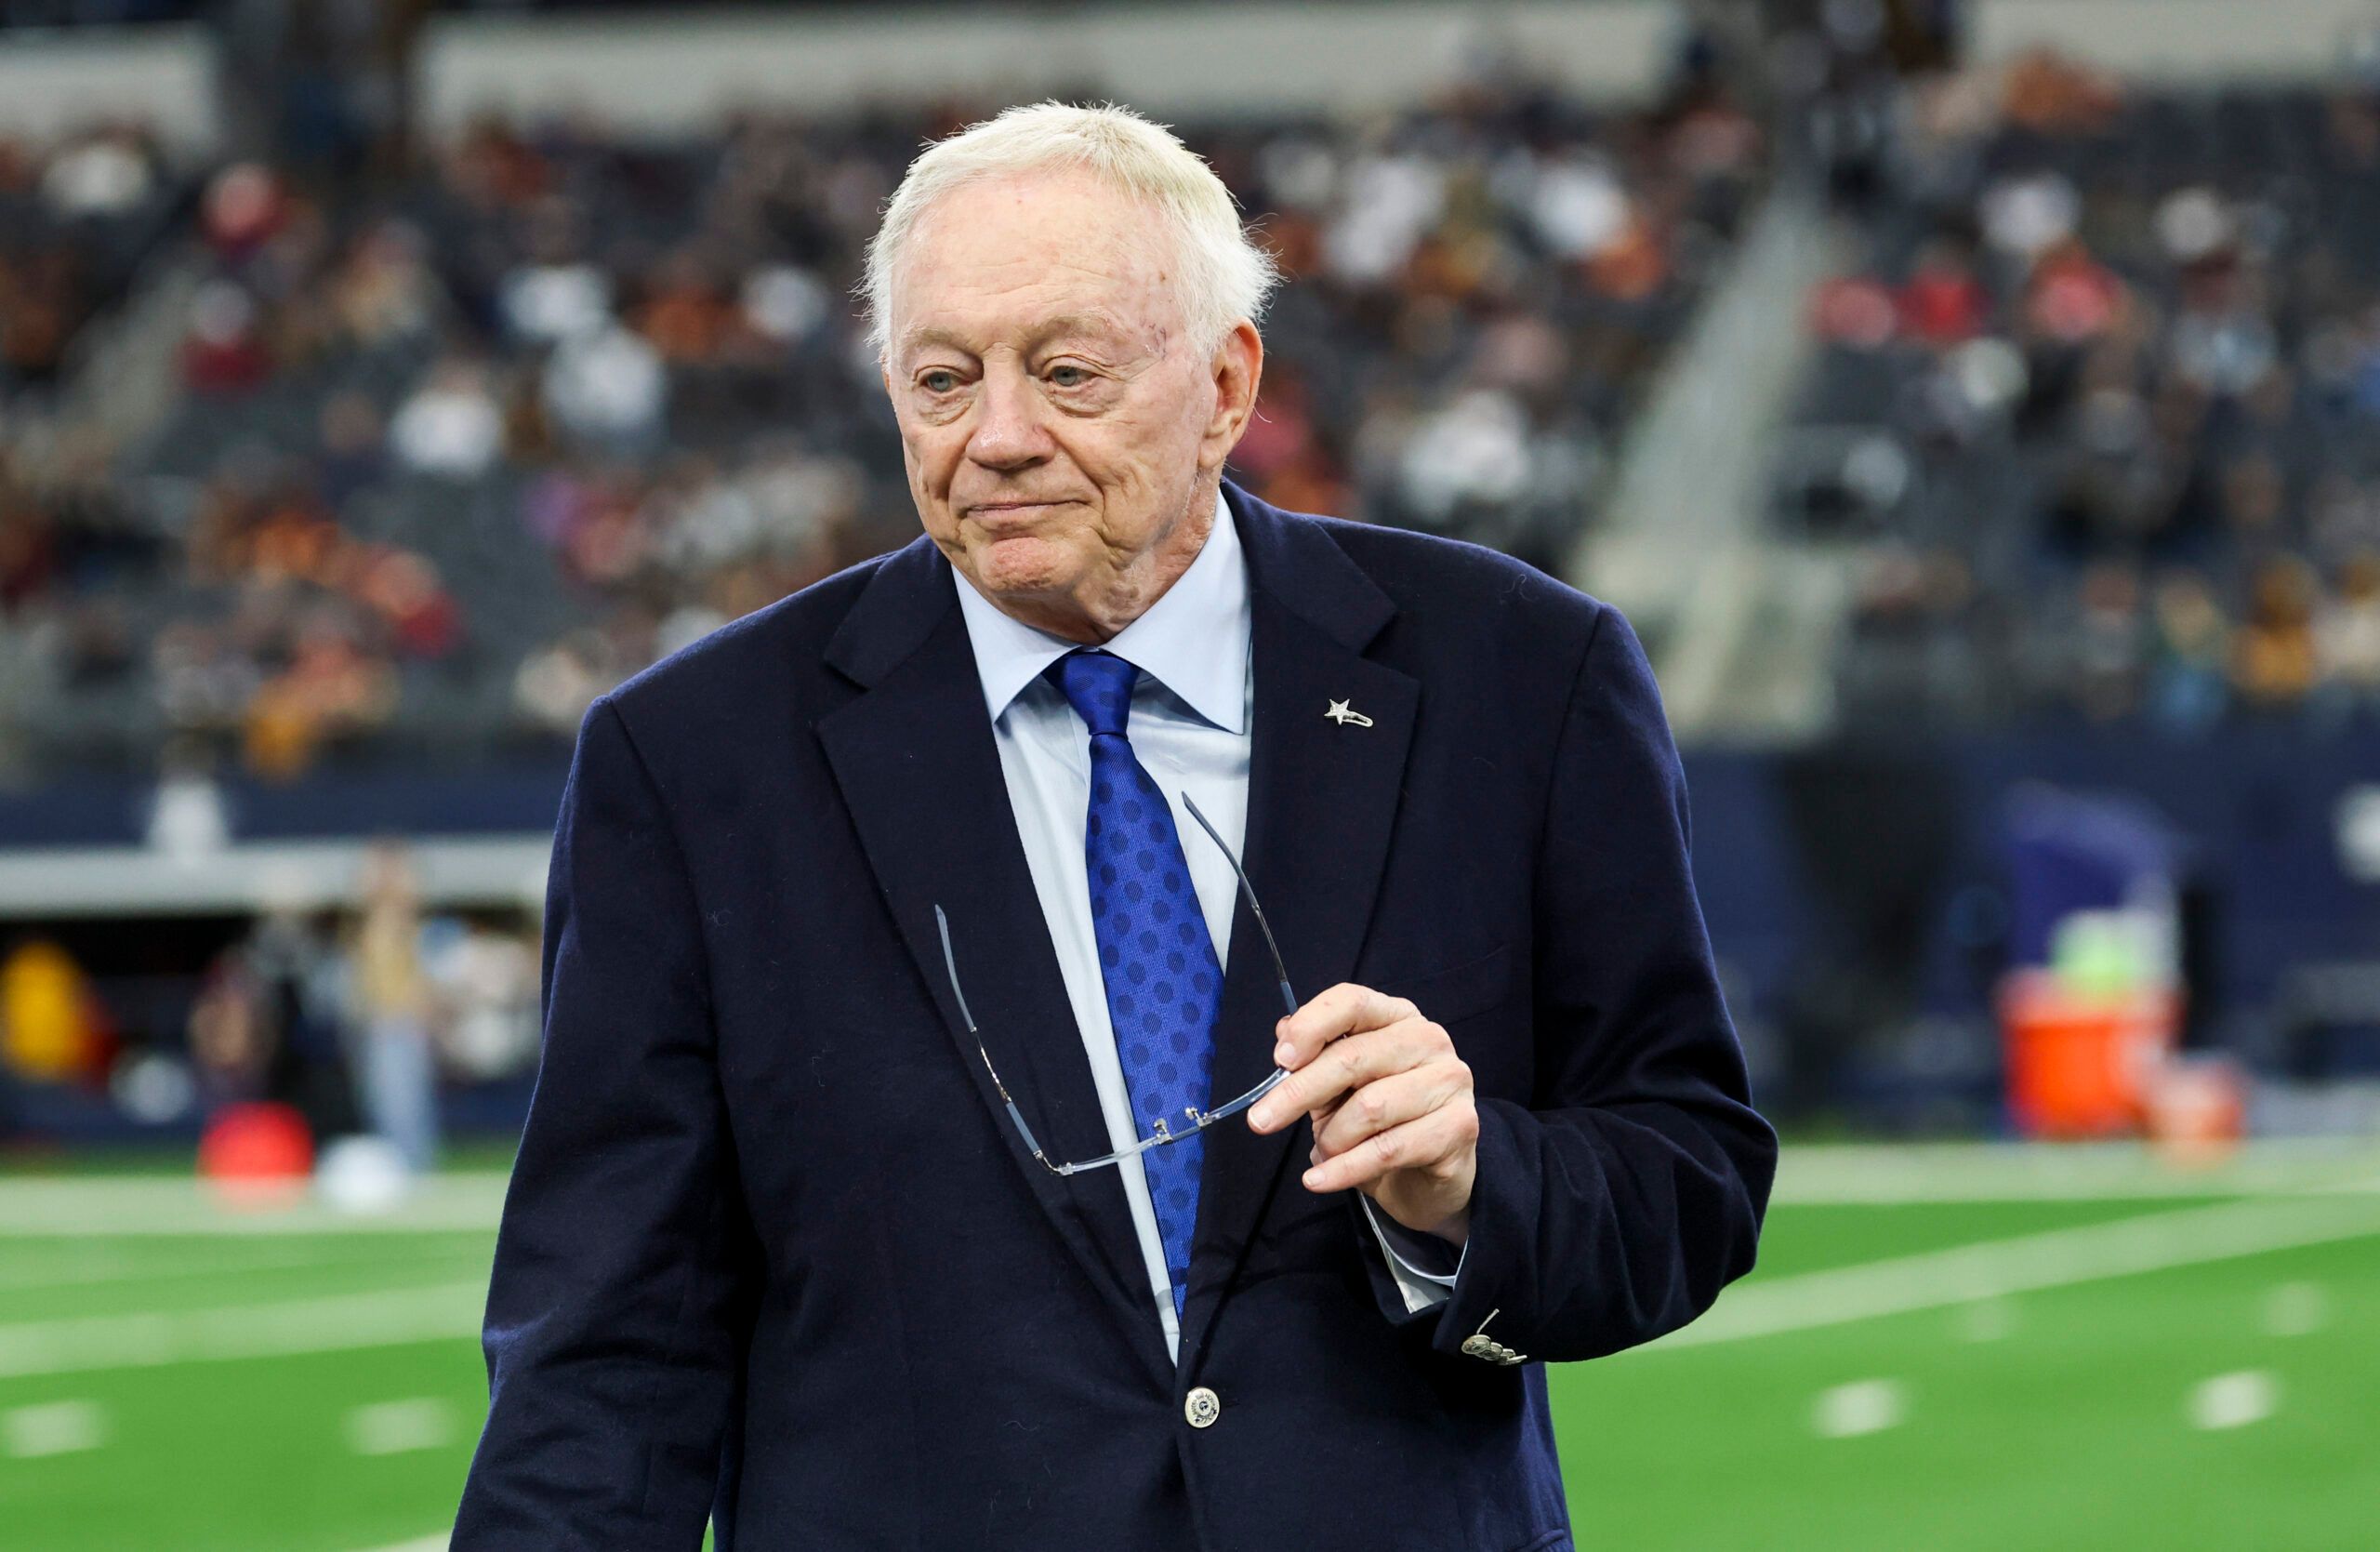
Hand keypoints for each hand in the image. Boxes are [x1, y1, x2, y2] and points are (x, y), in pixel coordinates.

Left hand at [1244, 983, 1477, 1244]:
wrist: (1429, 1177)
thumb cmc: (1380, 1121)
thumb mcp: (1339, 1088)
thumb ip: (1314, 1059)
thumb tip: (1283, 1033)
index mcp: (1396, 1016)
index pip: (1352, 1002)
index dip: (1311, 1025)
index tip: (1279, 1059)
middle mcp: (1428, 1039)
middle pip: (1353, 1057)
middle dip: (1299, 1092)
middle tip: (1261, 1120)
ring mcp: (1450, 1081)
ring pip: (1370, 1107)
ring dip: (1332, 1138)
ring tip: (1321, 1154)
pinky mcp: (1460, 1126)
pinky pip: (1389, 1149)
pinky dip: (1344, 1169)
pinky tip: (1319, 1179)